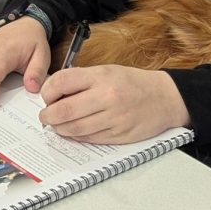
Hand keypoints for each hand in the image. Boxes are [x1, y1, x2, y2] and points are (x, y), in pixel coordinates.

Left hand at [38, 66, 189, 142]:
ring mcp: (112, 118)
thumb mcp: (108, 71)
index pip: (61, 82)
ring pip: (73, 128)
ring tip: (58, 124)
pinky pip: (88, 138)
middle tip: (45, 116)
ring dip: (59, 129)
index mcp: (102, 76)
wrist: (165, 98)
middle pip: (63, 111)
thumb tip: (54, 92)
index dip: (47, 92)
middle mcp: (106, 97)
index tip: (47, 97)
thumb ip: (83, 80)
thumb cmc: (134, 83)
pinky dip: (75, 136)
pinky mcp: (117, 135)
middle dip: (47, 116)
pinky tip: (74, 131)